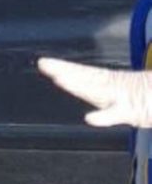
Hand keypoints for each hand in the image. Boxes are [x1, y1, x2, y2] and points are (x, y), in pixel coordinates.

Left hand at [37, 56, 151, 127]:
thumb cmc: (150, 98)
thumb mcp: (129, 102)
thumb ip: (111, 103)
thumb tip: (96, 95)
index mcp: (114, 84)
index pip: (86, 75)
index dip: (65, 69)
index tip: (45, 64)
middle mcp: (116, 89)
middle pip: (86, 79)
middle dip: (64, 71)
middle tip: (42, 64)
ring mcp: (124, 99)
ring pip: (97, 91)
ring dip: (78, 85)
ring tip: (58, 79)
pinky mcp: (134, 111)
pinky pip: (117, 114)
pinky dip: (104, 117)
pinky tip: (89, 119)